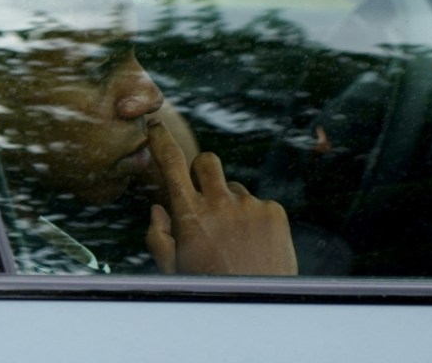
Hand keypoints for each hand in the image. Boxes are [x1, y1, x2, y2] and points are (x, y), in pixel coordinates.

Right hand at [145, 120, 297, 275]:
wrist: (260, 306)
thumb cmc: (212, 289)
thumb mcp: (175, 270)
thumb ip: (160, 238)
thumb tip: (157, 209)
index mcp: (189, 216)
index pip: (171, 165)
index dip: (162, 141)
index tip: (156, 127)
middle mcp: (219, 204)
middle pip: (207, 162)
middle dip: (202, 170)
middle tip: (204, 193)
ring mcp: (249, 205)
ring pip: (235, 189)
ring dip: (231, 204)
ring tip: (235, 241)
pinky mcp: (274, 211)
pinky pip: (259, 204)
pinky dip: (255, 219)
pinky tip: (255, 245)